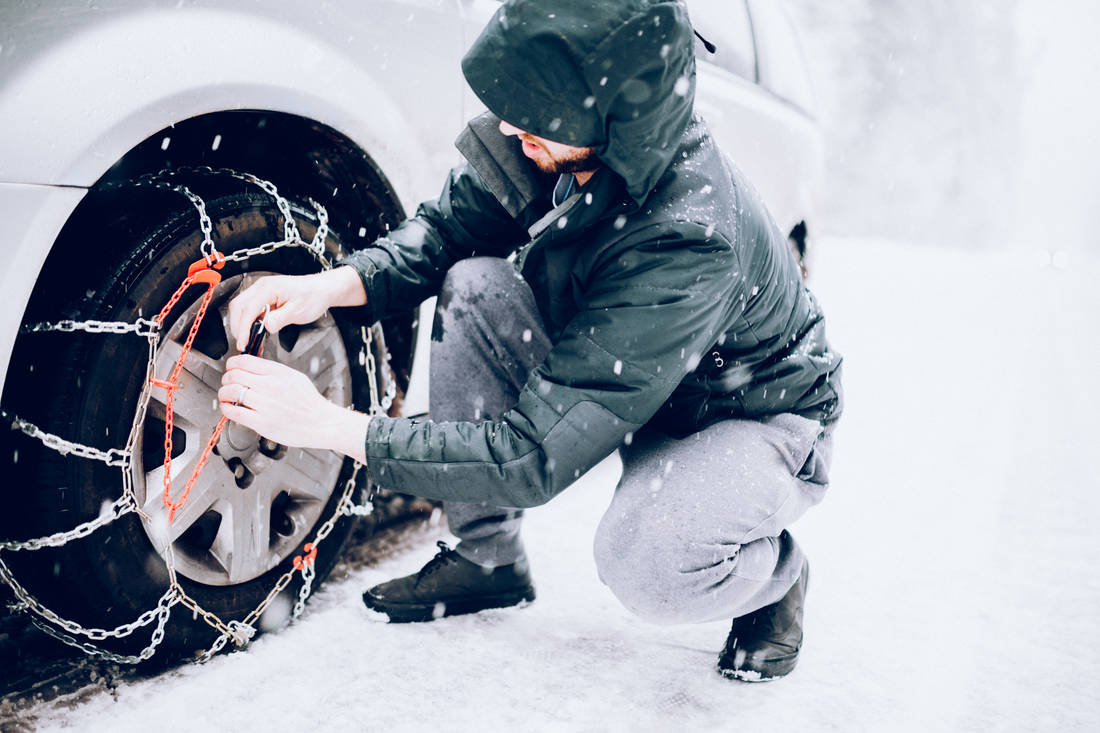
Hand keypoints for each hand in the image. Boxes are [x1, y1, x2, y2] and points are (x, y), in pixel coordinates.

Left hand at [219, 355, 369, 462]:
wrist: (321, 423)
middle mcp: (271, 386)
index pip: (244, 361)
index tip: (231, 368)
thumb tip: (250, 368)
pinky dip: (226, 408)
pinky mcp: (261, 422)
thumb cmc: (309, 403)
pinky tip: (229, 408)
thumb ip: (272, 371)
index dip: (231, 364)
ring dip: (223, 393)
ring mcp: (265, 405)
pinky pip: (234, 412)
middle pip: (234, 375)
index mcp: (278, 372)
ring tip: (226, 396)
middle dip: (226, 378)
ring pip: (231, 392)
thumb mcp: (295, 377)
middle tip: (227, 383)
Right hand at [227, 266, 366, 351]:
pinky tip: (254, 333)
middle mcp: (261, 286)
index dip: (243, 328)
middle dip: (238, 327)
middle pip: (238, 307)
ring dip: (241, 324)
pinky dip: (248, 322)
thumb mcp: (298, 310)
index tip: (243, 342)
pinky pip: (250, 309)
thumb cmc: (313, 296)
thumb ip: (280, 318)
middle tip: (243, 344)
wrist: (321, 289)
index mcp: (268, 288)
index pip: (248, 309)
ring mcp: (261, 291)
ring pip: (241, 308)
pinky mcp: (264, 297)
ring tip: (248, 341)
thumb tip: (265, 326)